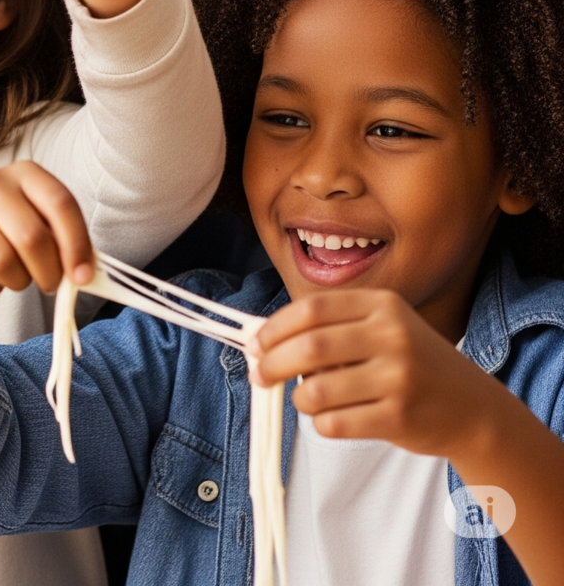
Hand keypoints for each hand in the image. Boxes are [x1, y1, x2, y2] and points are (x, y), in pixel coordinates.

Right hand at [0, 162, 94, 301]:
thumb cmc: (10, 235)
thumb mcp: (41, 225)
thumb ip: (66, 241)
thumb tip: (85, 274)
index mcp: (24, 173)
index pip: (59, 202)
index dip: (77, 243)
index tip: (83, 277)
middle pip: (32, 237)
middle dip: (49, 272)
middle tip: (50, 282)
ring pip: (3, 262)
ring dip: (18, 282)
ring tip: (15, 275)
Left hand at [251, 289, 494, 455]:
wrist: (474, 408)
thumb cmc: (412, 364)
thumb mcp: (382, 327)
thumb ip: (331, 326)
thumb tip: (263, 338)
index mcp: (382, 305)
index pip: (311, 309)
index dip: (275, 327)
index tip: (256, 343)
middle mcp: (392, 336)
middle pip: (310, 347)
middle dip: (272, 362)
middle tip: (259, 375)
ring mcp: (398, 378)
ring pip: (318, 389)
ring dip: (299, 398)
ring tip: (305, 398)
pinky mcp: (400, 417)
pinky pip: (336, 423)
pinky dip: (320, 422)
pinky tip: (329, 417)